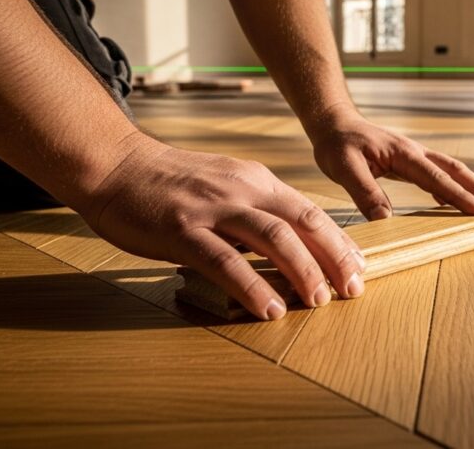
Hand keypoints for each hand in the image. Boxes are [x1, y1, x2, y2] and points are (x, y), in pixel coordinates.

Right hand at [78, 135, 365, 319]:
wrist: (114, 164)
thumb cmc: (170, 182)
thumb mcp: (224, 184)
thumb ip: (256, 209)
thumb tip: (289, 247)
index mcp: (255, 180)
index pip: (309, 212)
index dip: (338, 242)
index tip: (359, 268)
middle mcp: (241, 190)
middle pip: (302, 223)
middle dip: (333, 258)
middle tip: (352, 289)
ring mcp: (212, 209)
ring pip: (272, 238)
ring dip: (302, 271)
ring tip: (319, 301)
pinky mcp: (182, 230)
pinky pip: (225, 261)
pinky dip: (252, 287)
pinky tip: (270, 308)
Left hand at [309, 111, 473, 220]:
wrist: (333, 122)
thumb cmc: (337, 143)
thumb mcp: (343, 168)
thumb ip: (365, 192)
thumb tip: (386, 220)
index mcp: (404, 154)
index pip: (438, 178)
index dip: (460, 196)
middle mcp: (415, 152)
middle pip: (456, 170)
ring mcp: (413, 156)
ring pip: (451, 170)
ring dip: (471, 187)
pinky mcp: (408, 161)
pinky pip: (437, 174)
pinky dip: (451, 187)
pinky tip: (453, 202)